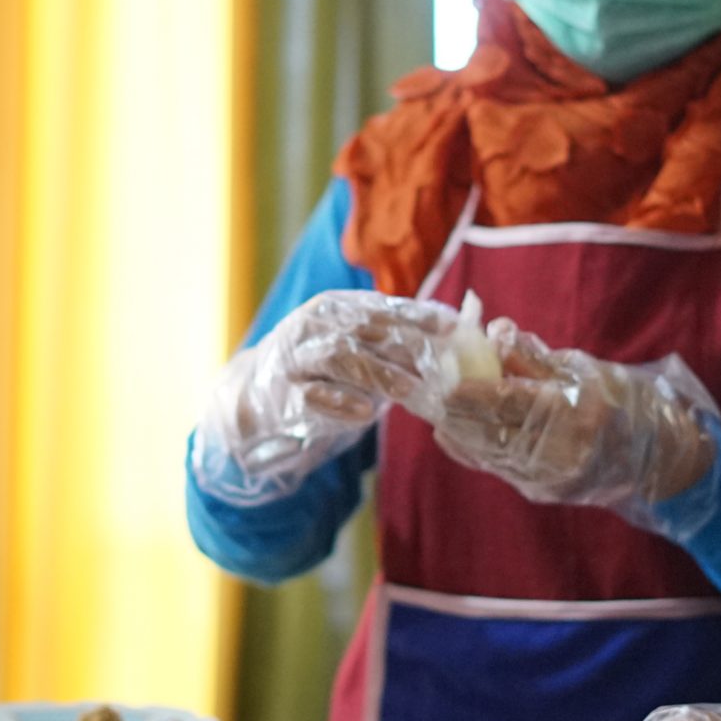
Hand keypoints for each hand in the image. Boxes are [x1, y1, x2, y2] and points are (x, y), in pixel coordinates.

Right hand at [191, 292, 458, 504]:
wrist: (260, 397)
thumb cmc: (324, 371)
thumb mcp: (358, 348)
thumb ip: (399, 338)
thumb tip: (460, 326)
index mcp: (336, 307)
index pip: (383, 307)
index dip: (419, 316)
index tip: (453, 329)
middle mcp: (314, 324)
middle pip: (366, 329)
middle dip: (407, 345)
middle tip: (442, 366)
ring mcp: (296, 357)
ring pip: (341, 358)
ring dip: (379, 373)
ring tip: (411, 390)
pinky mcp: (283, 392)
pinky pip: (312, 395)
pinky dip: (339, 402)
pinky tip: (365, 413)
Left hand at [425, 320, 716, 513]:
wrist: (661, 460)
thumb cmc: (628, 403)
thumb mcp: (585, 369)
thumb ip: (535, 355)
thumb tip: (491, 332)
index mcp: (568, 414)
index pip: (500, 402)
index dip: (463, 389)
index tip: (438, 374)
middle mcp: (552, 452)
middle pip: (480, 430)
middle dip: (447, 406)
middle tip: (424, 381)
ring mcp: (543, 477)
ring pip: (479, 450)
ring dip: (453, 423)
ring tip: (432, 398)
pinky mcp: (538, 490)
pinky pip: (492, 465)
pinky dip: (470, 443)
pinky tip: (453, 426)